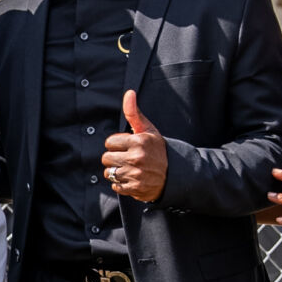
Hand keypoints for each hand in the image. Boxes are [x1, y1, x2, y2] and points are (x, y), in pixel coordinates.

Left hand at [101, 89, 166, 203]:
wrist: (174, 175)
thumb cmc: (157, 150)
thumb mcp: (148, 130)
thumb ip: (134, 113)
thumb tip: (129, 92)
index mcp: (139, 141)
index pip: (110, 142)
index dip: (117, 144)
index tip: (127, 146)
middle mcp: (136, 158)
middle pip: (106, 158)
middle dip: (114, 158)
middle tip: (128, 158)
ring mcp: (135, 175)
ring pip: (109, 173)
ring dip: (116, 172)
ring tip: (129, 169)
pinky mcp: (134, 188)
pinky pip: (115, 186)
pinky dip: (121, 184)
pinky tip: (132, 179)